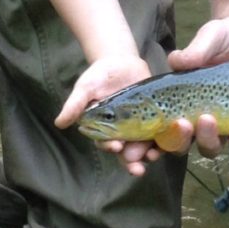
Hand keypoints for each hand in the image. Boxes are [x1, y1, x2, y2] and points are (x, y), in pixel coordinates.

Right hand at [55, 54, 163, 175]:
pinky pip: (160, 133)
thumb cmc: (99, 75)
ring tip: (154, 156)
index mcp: (104, 129)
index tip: (115, 146)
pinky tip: (169, 141)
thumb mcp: (86, 87)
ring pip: (144, 147)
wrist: (120, 60)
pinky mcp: (155, 118)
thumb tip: (59, 123)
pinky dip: (164, 139)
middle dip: (131, 161)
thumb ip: (75, 104)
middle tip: (137, 167)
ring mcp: (139, 126)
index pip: (106, 143)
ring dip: (149, 154)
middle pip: (126, 153)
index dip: (110, 147)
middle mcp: (122, 132)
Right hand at [151, 17, 228, 159]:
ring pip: (211, 146)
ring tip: (208, 121)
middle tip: (181, 124)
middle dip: (177, 141)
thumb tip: (174, 61)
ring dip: (207, 140)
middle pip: (182, 141)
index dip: (149, 137)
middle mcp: (201, 113)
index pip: (161, 123)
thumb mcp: (212, 36)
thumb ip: (196, 50)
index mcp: (184, 95)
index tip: (140, 138)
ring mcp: (226, 121)